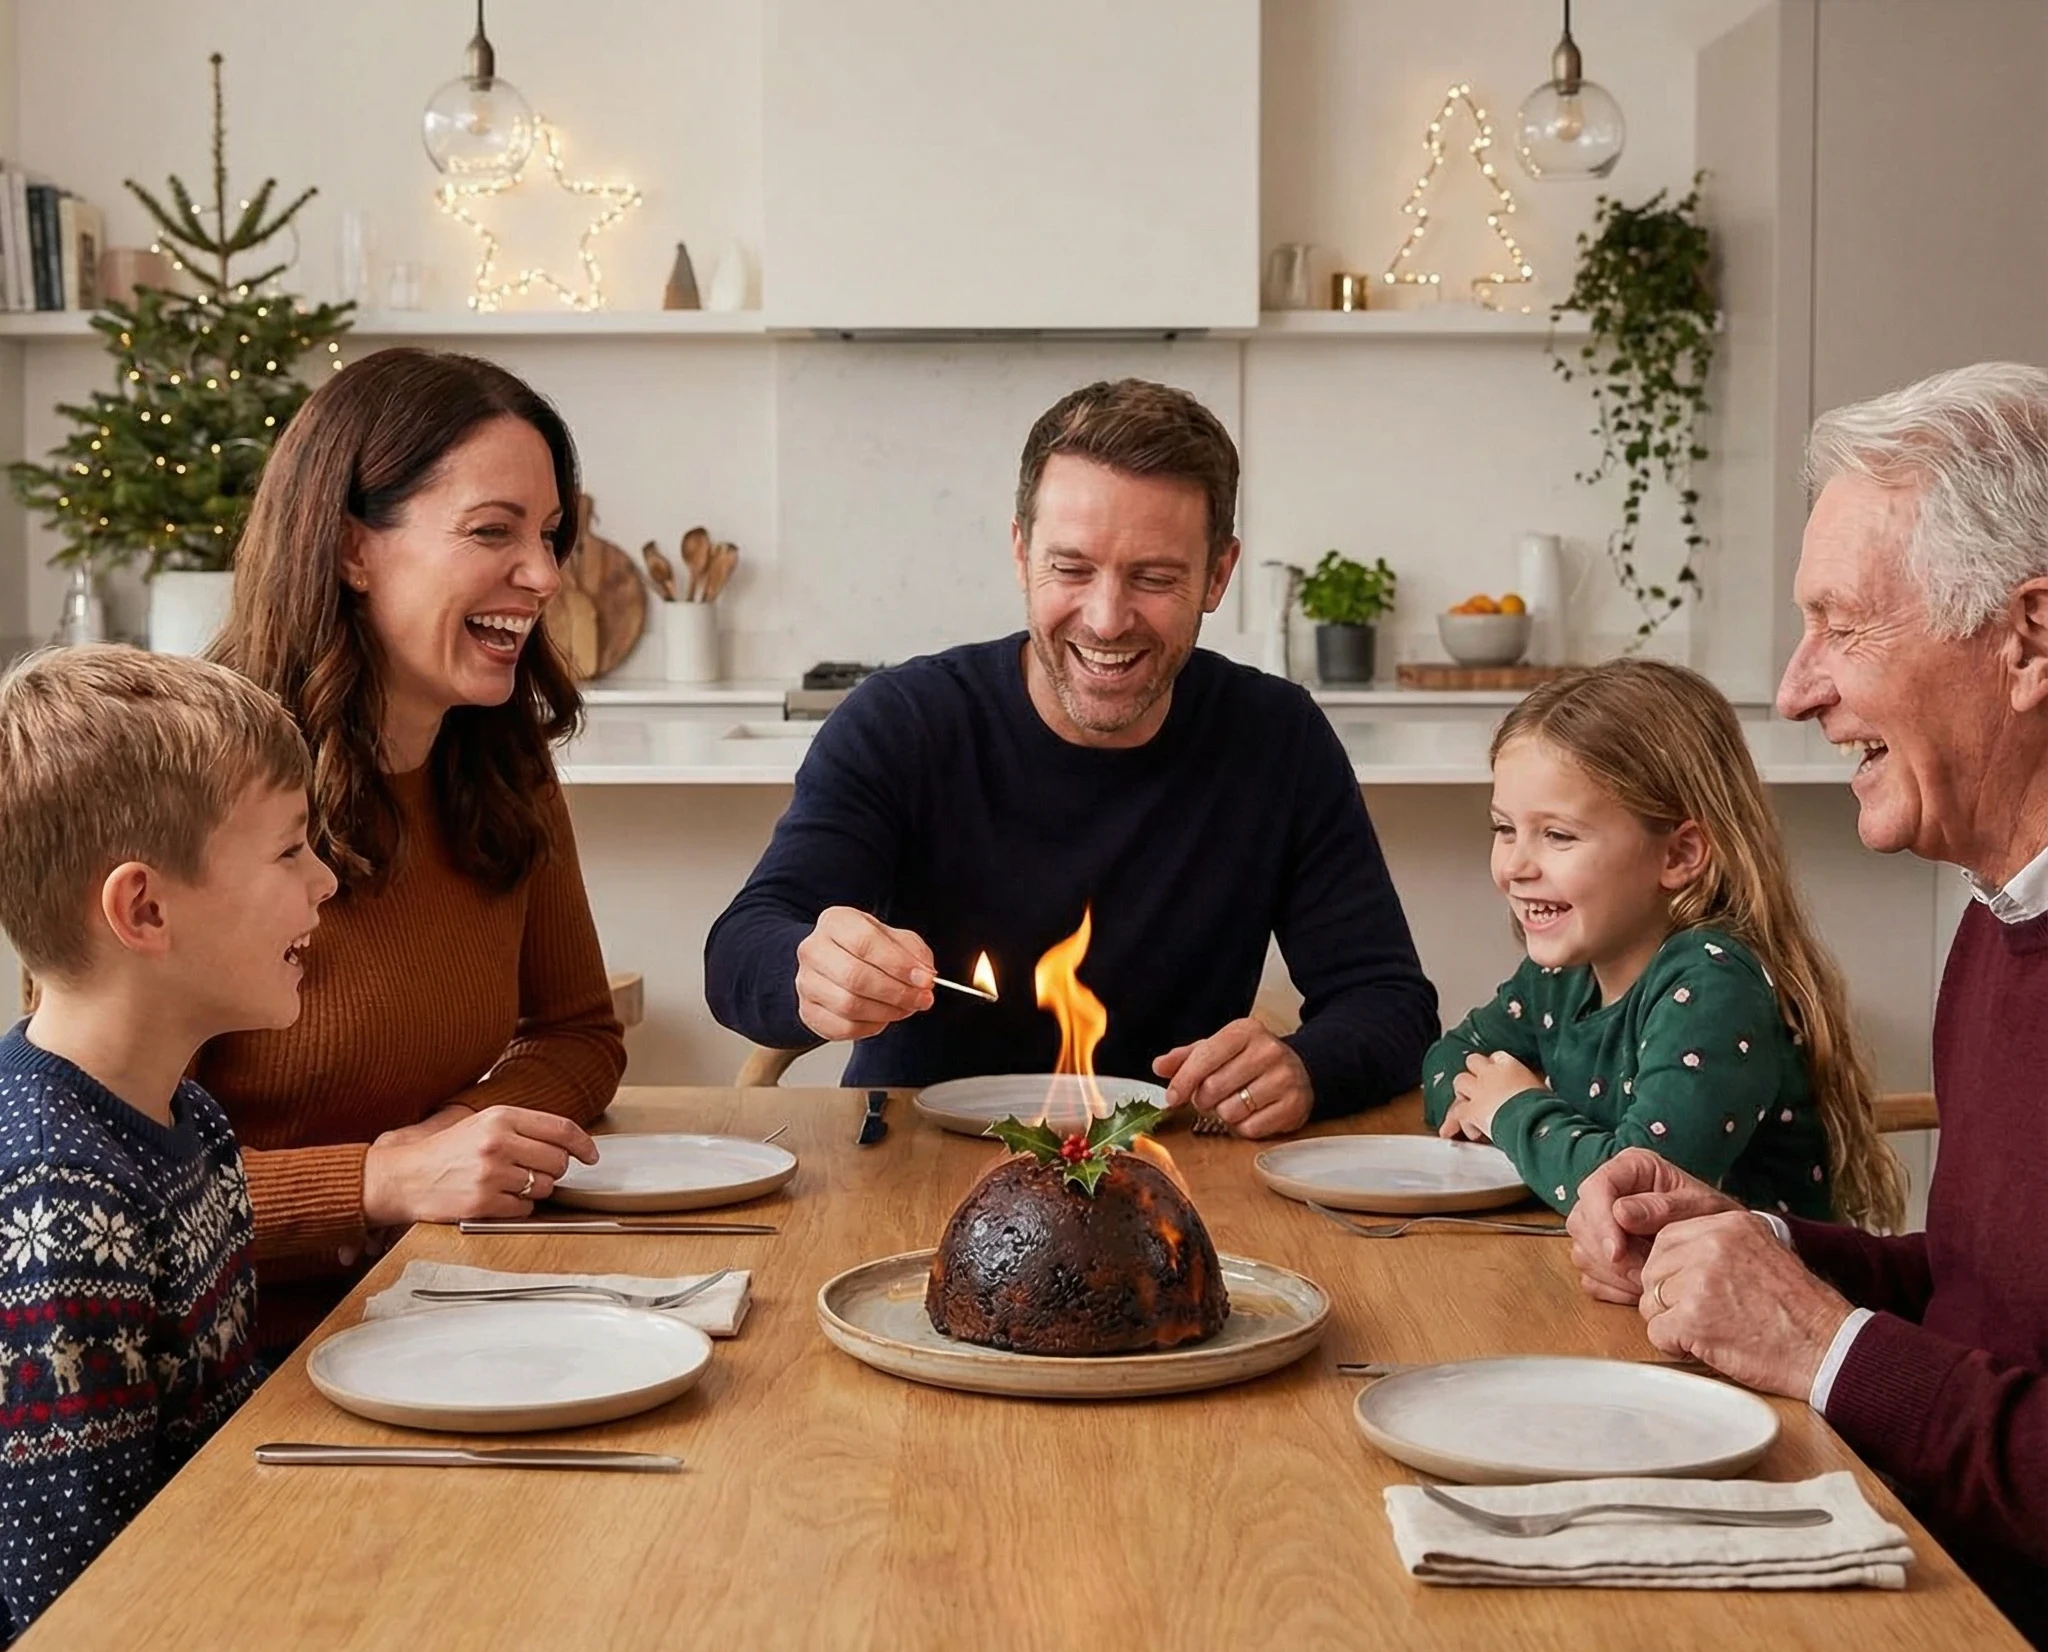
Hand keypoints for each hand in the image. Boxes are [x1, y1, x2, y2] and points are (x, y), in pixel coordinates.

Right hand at [361, 1105, 599, 1225]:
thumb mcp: (482, 1124)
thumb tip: (567, 1142)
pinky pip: (525, 1209)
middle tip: (533, 1171)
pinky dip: (518, 1208)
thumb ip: (522, 1128)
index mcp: (501, 1117)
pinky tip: (498, 1199)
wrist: (404, 1177)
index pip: (561, 1129)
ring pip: (543, 1187)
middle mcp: (498, 1142)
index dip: (584, 1144)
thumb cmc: (446, 1150)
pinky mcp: (483, 1202)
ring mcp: (491, 1174)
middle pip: (558, 1161)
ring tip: (508, 1184)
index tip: (592, 1156)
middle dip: (553, 1170)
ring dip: (534, 1190)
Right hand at [794, 906, 934, 1041]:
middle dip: (897, 992)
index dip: (899, 964)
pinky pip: (842, 1027)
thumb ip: (914, 953)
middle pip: (855, 977)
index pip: (865, 942)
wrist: (835, 964)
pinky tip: (882, 1017)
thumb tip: (925, 975)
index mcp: (836, 922)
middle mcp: (814, 950)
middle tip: (922, 999)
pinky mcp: (808, 1011)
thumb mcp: (894, 939)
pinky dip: (870, 1027)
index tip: (926, 979)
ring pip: (848, 1005)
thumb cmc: (867, 949)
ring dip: (887, 1012)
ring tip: (905, 1007)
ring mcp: (806, 982)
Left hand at [1154, 1018, 1312, 1137]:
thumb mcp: (1219, 1049)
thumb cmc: (1251, 1060)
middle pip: (1213, 1087)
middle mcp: (1267, 1051)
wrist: (1300, 1070)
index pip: (1203, 1057)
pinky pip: (1250, 1128)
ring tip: (1236, 1102)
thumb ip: (1186, 1057)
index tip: (1172, 1097)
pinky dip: (1244, 1127)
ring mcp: (1284, 1078)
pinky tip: (1252, 1112)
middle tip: (1211, 1096)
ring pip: (1230, 1111)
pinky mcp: (1294, 1105)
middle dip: (1204, 1099)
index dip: (1182, 1081)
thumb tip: (1159, 1066)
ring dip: (1224, 1113)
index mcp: (1245, 1031)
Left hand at [1437, 1051, 1542, 1141]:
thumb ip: (1534, 1085)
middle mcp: (1491, 1074)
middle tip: (1478, 1086)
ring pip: (1460, 1081)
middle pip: (1473, 1061)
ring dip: (1463, 1093)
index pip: (1497, 1057)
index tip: (1498, 1075)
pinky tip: (1472, 1133)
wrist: (1534, 1121)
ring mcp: (1478, 1090)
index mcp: (1511, 1066)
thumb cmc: (1545, 1107)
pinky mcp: (1470, 1110)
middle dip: (1474, 1073)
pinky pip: (1458, 1113)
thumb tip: (1540, 1088)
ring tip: (1469, 1106)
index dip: (1495, 1065)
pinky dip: (1461, 1123)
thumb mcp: (1544, 1089)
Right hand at [1566, 1147, 1742, 1303]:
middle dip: (1610, 1255)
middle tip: (1646, 1273)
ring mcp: (1599, 1225)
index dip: (1600, 1221)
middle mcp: (1608, 1193)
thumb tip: (1620, 1213)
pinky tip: (1641, 1288)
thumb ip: (1663, 1209)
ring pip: (1581, 1252)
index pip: (1596, 1188)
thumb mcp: (1700, 1208)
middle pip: (1582, 1223)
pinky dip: (1613, 1289)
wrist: (1723, 1247)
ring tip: (1651, 1280)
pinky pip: (1590, 1277)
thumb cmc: (1715, 1219)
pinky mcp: (1600, 1254)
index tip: (1617, 1252)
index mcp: (1631, 1168)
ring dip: (1614, 1275)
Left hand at [1639, 1211, 1851, 1398]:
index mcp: (1728, 1224)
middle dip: (1667, 1297)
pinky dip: (1675, 1346)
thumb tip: (1674, 1255)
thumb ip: (1718, 1245)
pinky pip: (1656, 1332)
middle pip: (1653, 1269)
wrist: (1828, 1347)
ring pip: (1650, 1301)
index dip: (1672, 1270)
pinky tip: (1706, 1346)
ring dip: (1671, 1322)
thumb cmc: (1798, 1310)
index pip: (1667, 1238)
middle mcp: (1712, 1244)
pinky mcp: (1694, 1318)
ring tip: (1709, 1330)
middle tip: (1699, 1315)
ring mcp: (1700, 1280)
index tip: (1690, 1289)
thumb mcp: (1762, 1251)